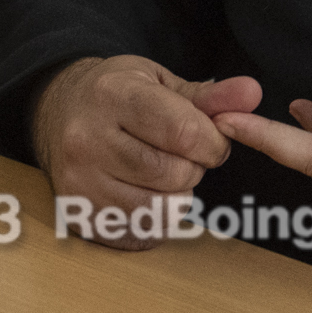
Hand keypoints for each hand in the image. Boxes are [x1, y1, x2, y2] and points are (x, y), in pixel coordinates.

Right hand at [30, 54, 261, 248]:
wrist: (58, 112)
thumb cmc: (117, 94)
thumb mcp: (159, 81)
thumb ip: (210, 95)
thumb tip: (253, 93)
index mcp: (112, 95)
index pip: (183, 131)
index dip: (212, 141)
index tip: (210, 139)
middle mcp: (87, 138)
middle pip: (174, 173)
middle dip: (194, 167)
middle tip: (181, 154)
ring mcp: (79, 180)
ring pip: (160, 208)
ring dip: (176, 195)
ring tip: (163, 171)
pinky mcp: (77, 212)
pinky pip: (140, 231)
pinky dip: (155, 217)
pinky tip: (144, 190)